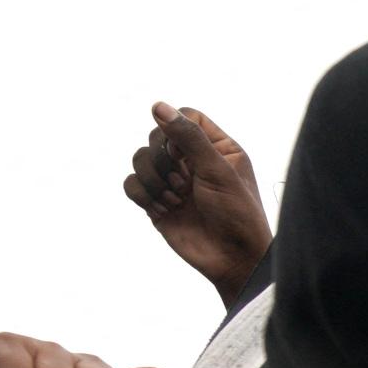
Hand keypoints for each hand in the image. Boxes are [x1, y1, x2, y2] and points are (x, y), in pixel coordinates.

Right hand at [124, 103, 271, 303]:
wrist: (234, 261)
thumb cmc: (236, 215)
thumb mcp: (217, 171)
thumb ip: (189, 137)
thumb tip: (158, 106)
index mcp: (217, 148)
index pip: (185, 117)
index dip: (176, 131)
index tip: (183, 154)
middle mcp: (193, 161)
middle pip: (156, 136)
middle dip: (163, 160)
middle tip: (183, 185)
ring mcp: (173, 181)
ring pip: (140, 159)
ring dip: (153, 180)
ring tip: (176, 200)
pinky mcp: (158, 202)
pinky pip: (131, 184)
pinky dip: (143, 195)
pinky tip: (164, 210)